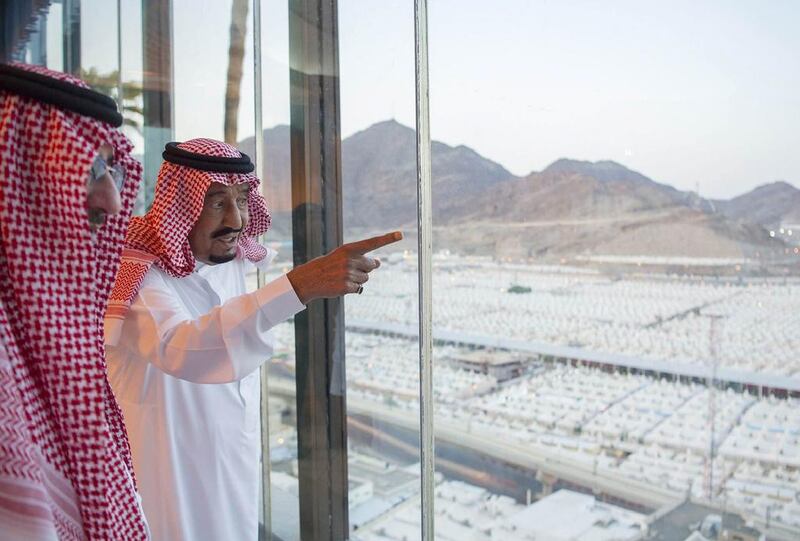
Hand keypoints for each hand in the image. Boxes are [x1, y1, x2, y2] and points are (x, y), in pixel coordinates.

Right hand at [286, 231, 402, 303]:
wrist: (311, 278)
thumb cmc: (330, 265)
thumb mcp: (344, 256)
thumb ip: (362, 257)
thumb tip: (378, 262)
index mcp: (350, 248)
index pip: (372, 243)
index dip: (387, 239)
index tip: (400, 234)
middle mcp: (350, 259)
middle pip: (371, 266)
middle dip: (365, 268)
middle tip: (350, 269)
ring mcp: (348, 273)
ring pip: (366, 278)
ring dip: (357, 279)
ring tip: (342, 277)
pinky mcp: (346, 286)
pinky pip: (358, 288)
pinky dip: (352, 288)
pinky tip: (340, 285)